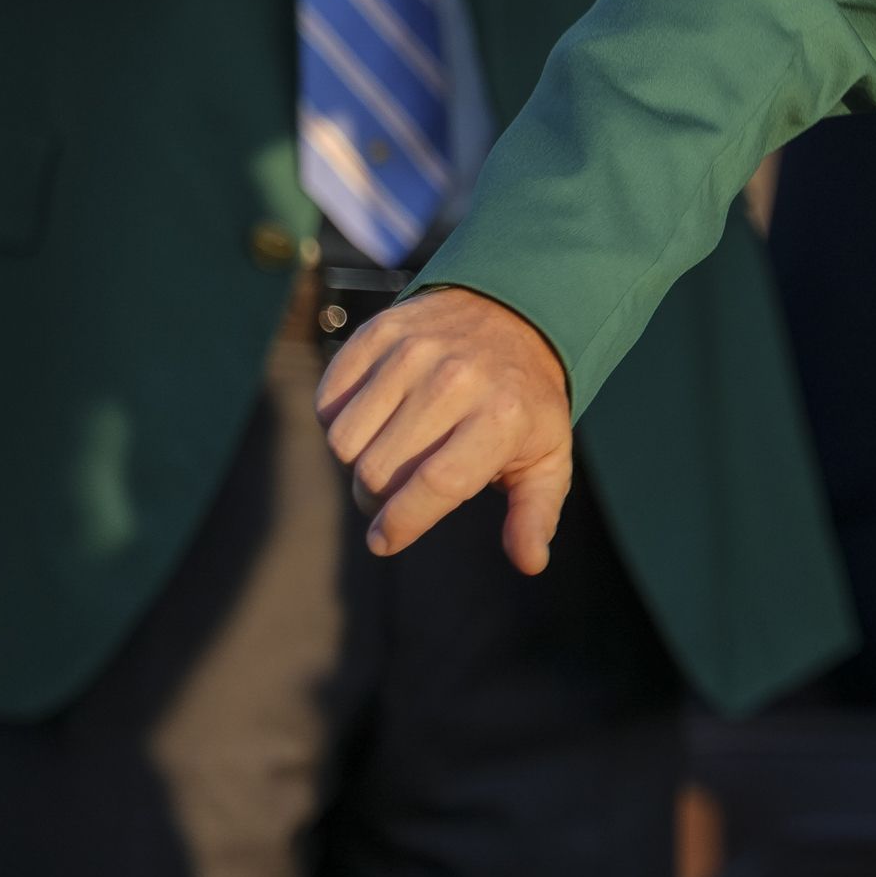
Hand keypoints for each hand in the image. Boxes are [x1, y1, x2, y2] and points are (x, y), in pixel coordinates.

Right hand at [315, 285, 575, 570]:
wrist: (510, 313)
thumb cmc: (524, 403)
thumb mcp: (547, 457)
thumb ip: (535, 513)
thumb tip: (530, 563)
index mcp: (500, 418)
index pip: (436, 483)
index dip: (402, 522)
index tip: (383, 542)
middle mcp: (455, 380)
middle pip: (380, 469)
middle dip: (377, 499)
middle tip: (395, 495)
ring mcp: (413, 351)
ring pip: (345, 440)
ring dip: (356, 462)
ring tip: (387, 454)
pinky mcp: (379, 333)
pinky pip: (329, 400)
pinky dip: (338, 421)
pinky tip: (372, 419)